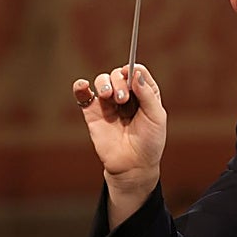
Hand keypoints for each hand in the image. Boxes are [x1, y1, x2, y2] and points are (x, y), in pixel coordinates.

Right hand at [73, 63, 166, 224]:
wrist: (133, 166)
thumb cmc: (149, 142)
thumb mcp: (156, 116)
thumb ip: (147, 94)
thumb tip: (135, 73)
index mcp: (144, 94)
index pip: (136, 72)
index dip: (133, 69)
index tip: (130, 74)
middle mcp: (126, 96)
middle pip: (118, 75)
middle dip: (119, 82)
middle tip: (123, 99)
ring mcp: (108, 104)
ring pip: (102, 80)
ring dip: (104, 83)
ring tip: (108, 97)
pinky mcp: (93, 113)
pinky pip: (83, 95)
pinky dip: (81, 86)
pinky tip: (83, 86)